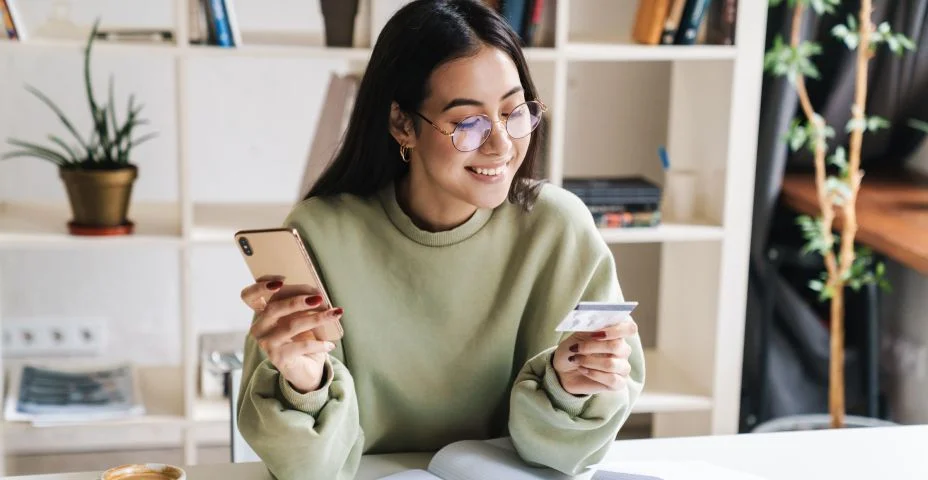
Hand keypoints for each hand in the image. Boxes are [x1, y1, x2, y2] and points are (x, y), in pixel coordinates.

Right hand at [240, 279, 342, 393]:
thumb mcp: (301, 318)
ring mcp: (266, 344)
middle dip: (298, 300)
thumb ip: (302, 305)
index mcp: (262, 314)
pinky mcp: (278, 358)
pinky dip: (319, 343)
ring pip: (291, 325)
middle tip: (319, 297)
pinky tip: (330, 344)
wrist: (306, 369)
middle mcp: (259, 328)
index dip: (260, 286)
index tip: (281, 280)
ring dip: (316, 318)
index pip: (248, 296)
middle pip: (273, 308)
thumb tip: (318, 294)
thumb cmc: (303, 338)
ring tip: (334, 314)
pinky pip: (302, 346)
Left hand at [552, 320, 636, 395]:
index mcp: (616, 334)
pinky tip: (583, 370)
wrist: (563, 370)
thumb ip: (590, 327)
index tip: (597, 333)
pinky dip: (593, 374)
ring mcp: (622, 367)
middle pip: (617, 346)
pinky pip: (611, 379)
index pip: (630, 328)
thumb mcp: (577, 335)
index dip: (616, 330)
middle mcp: (623, 350)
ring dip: (589, 361)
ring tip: (576, 360)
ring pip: (611, 364)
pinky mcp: (618, 383)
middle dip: (592, 346)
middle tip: (576, 348)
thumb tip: (598, 320)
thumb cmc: (573, 349)